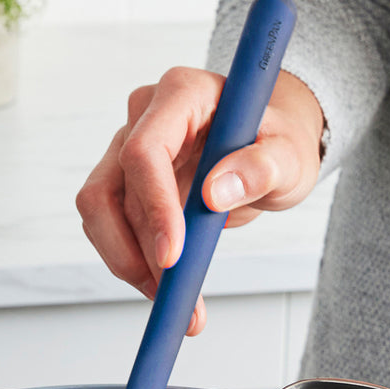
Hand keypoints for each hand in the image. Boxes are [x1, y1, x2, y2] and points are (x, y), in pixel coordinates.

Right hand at [76, 68, 323, 335]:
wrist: (269, 152)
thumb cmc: (277, 144)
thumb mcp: (289, 156)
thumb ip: (261, 168)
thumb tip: (216, 192)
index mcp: (182, 94)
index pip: (144, 152)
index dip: (153, 207)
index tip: (172, 255)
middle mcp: (144, 118)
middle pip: (109, 190)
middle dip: (136, 249)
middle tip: (173, 290)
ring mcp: (127, 150)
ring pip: (100, 213)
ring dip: (129, 261)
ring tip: (171, 294)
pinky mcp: (123, 184)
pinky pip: (110, 228)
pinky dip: (133, 262)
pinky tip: (163, 282)